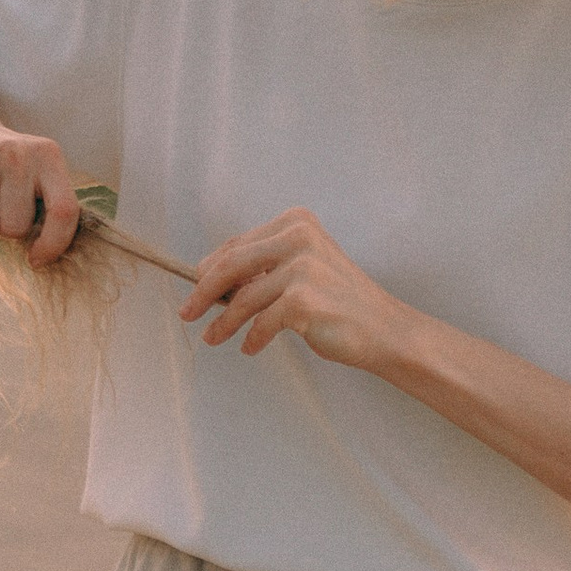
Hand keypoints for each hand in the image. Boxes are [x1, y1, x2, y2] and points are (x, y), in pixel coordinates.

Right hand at [0, 107, 83, 265]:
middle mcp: (15, 155)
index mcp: (47, 155)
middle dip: (8, 227)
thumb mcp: (38, 169)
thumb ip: (51, 204)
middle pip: (16, 228)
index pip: (63, 210)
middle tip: (0, 204)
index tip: (38, 257)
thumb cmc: (6, 163)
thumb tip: (46, 256)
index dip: (54, 243)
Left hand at [182, 208, 409, 371]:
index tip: (195, 286)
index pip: (238, 244)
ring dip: (223, 323)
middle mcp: (299, 237)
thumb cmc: (339, 303)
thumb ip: (263, 268)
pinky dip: (252, 339)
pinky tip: (251, 347)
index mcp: (296, 222)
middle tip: (186, 313)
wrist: (384, 330)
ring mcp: (302, 267)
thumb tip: (209, 282)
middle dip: (202, 292)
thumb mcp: (302, 270)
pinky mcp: (302, 300)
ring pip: (243, 298)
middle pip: (231, 264)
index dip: (210, 268)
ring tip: (213, 337)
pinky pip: (261, 324)